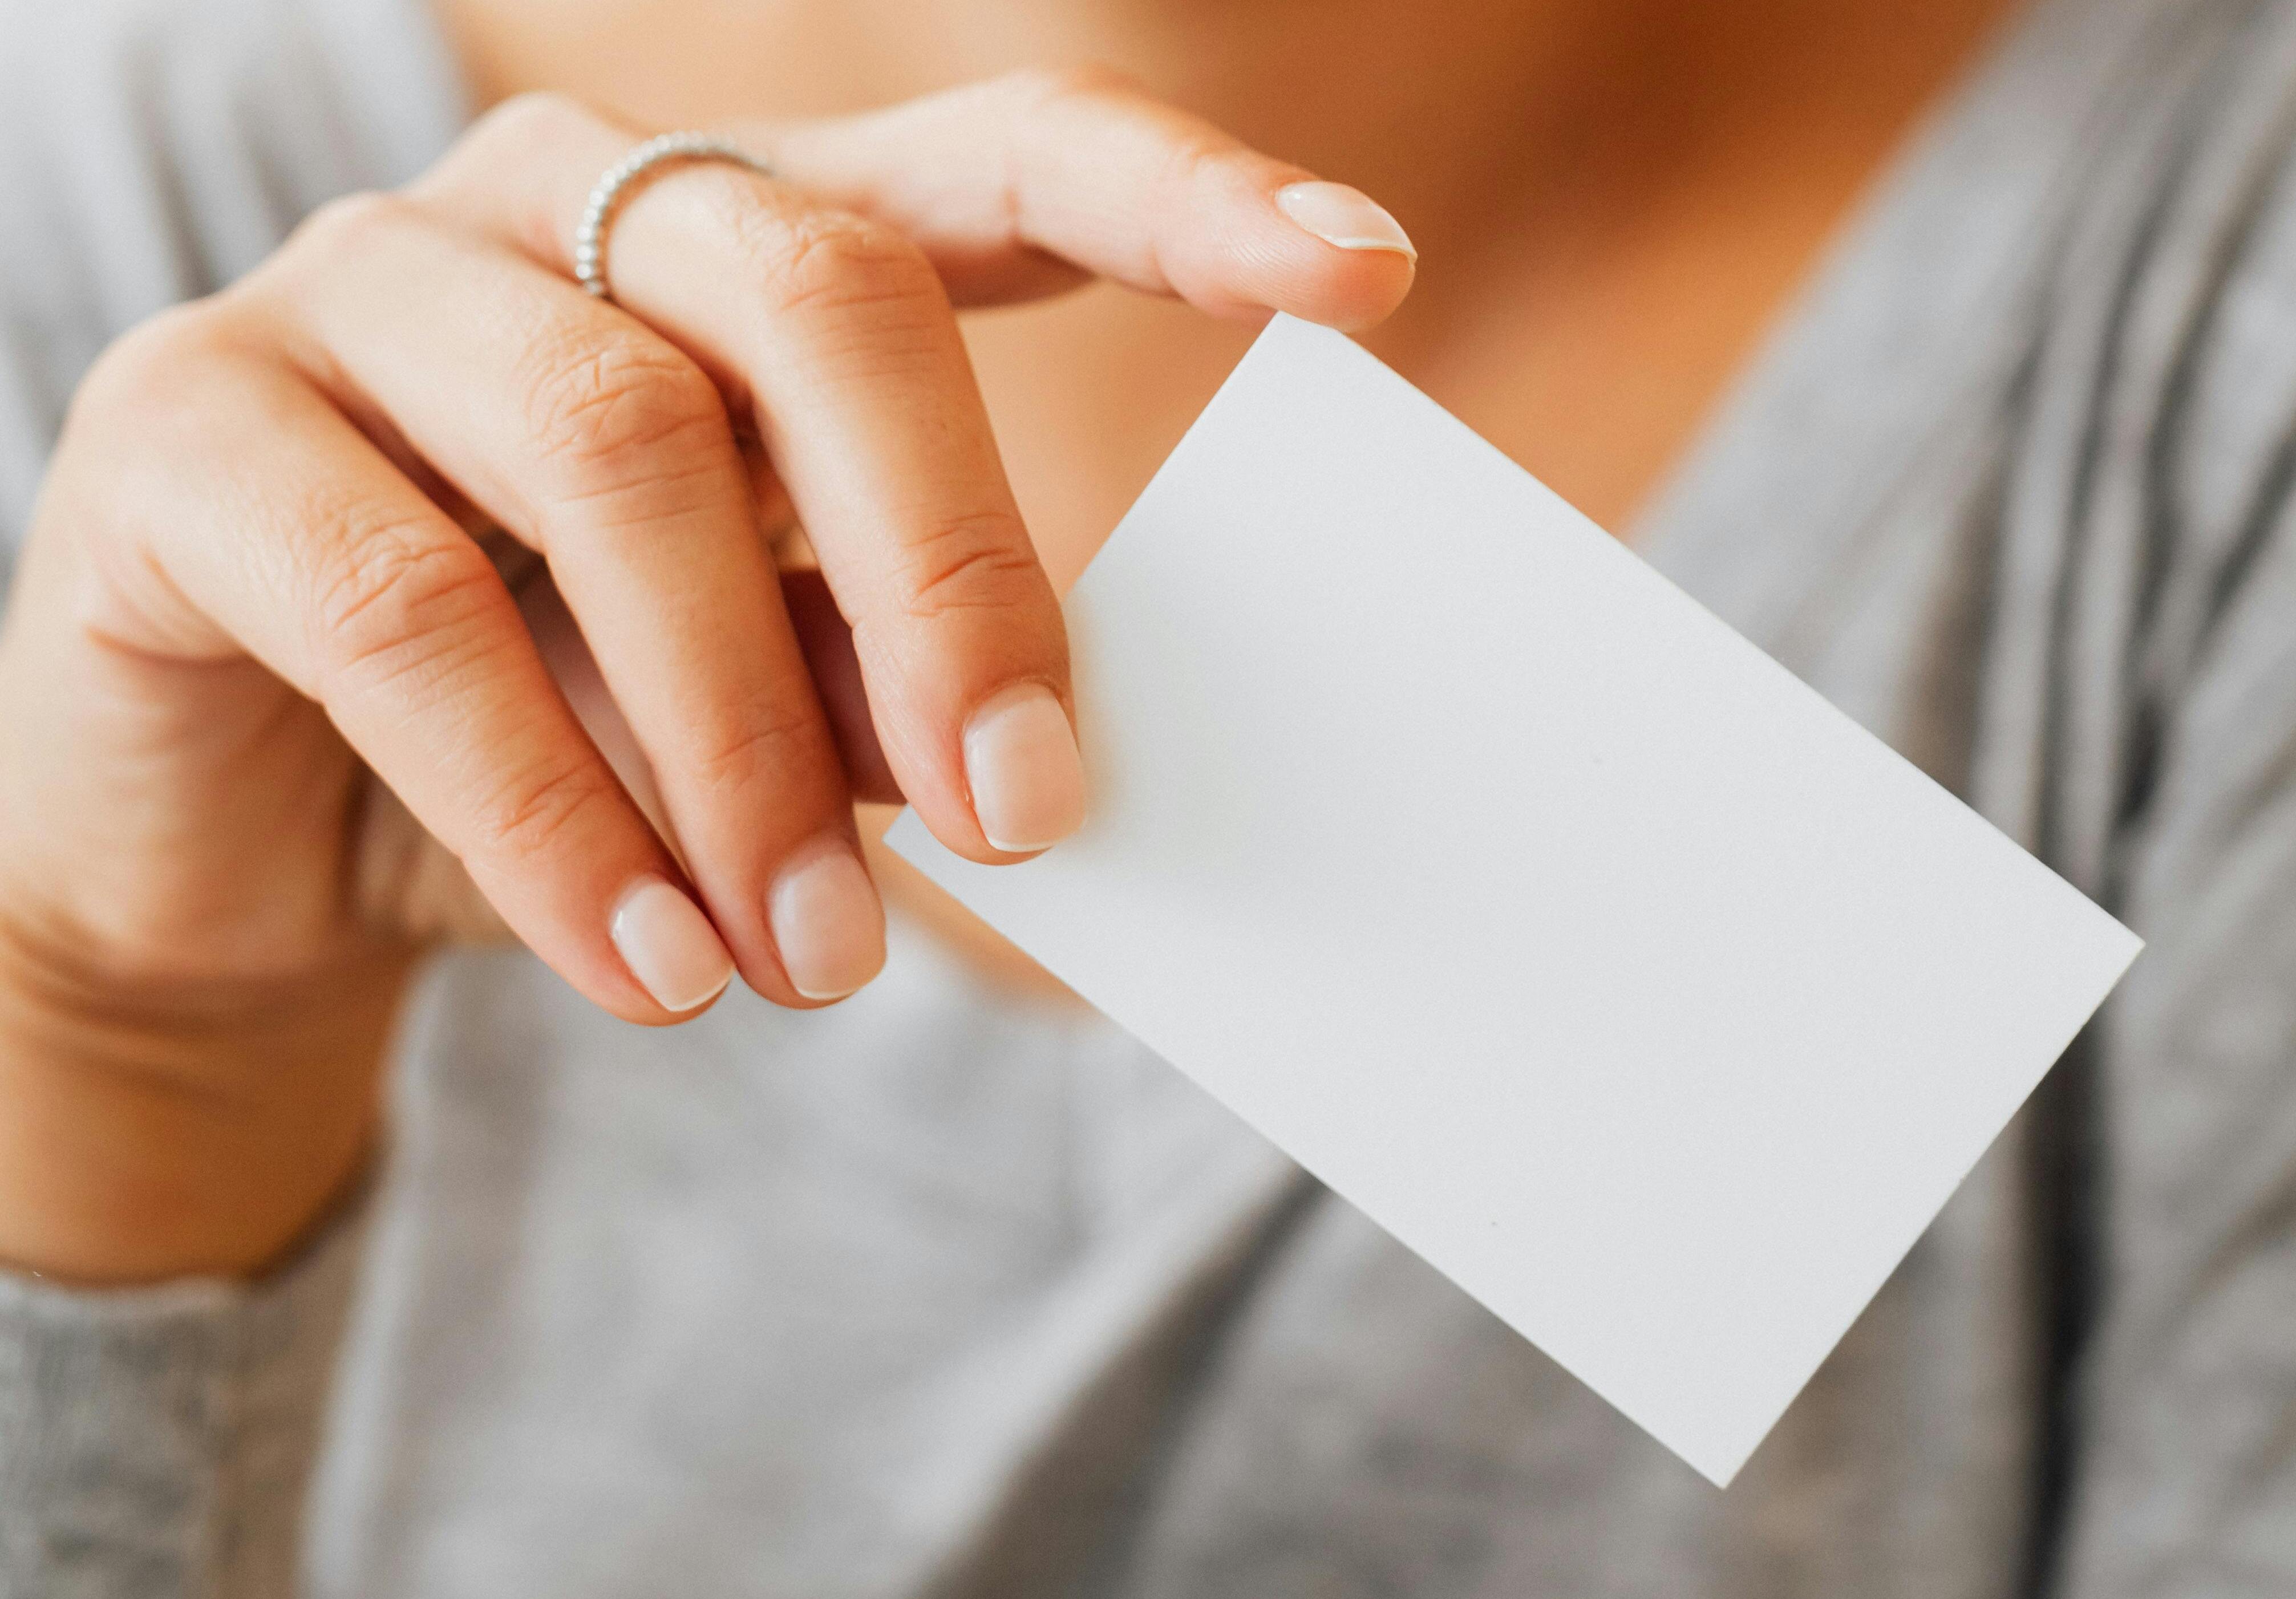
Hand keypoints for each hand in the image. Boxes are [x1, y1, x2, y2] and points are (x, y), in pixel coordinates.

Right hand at [0, 71, 1413, 1280]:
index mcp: (740, 246)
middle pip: (814, 294)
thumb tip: (1025, 762)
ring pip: (616, 452)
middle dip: (949, 565)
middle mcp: (561, 214)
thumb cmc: (563, 739)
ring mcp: (359, 287)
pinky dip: (556, 815)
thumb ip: (883, 680)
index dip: (1175, 201)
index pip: (991, 163)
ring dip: (744, 744)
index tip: (1362, 278)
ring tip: (815, 961)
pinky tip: (650, 965)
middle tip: (1022, 809)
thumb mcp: (761, 707)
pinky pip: (406, 604)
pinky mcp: (185, 426)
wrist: (257, 844)